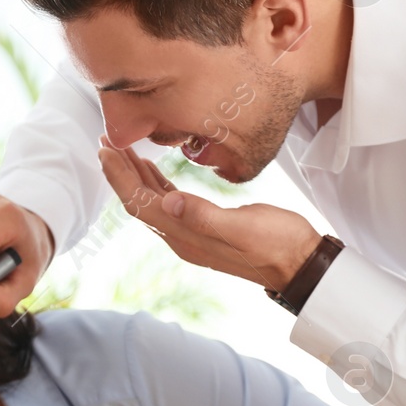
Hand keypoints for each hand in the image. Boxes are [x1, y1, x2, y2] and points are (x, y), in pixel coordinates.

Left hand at [97, 137, 320, 293]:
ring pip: (152, 200)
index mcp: (187, 236)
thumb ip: (205, 216)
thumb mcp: (243, 228)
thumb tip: (169, 202)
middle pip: (140, 202)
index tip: (105, 150)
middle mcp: (183, 236)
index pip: (141, 204)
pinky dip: (156, 183)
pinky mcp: (206, 224)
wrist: (301, 263)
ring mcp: (193, 232)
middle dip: (120, 172)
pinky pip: (169, 202)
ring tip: (121, 150)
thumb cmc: (278, 245)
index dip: (120, 177)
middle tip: (105, 142)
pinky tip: (152, 169)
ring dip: (135, 176)